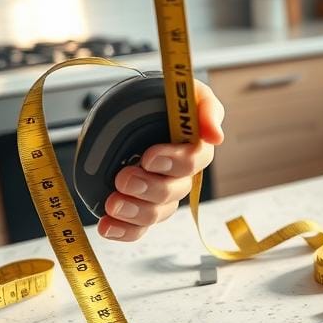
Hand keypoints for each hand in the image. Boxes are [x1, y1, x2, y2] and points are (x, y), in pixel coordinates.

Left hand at [98, 80, 224, 241]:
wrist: (134, 110)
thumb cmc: (164, 100)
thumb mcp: (186, 92)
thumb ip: (204, 108)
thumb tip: (215, 136)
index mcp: (194, 148)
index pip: (195, 161)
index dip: (174, 162)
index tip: (149, 157)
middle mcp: (180, 176)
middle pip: (174, 191)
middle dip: (149, 188)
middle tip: (123, 178)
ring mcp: (159, 194)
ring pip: (156, 213)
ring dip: (134, 211)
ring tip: (112, 204)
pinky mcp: (139, 206)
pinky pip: (138, 228)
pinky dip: (123, 231)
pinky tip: (108, 226)